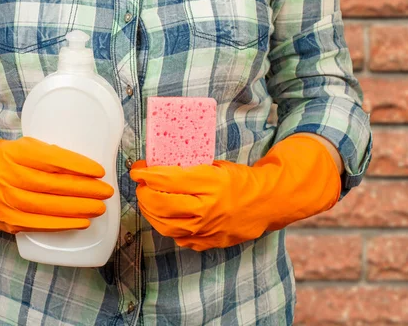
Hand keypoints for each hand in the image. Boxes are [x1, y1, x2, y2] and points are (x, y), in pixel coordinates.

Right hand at [0, 126, 112, 233]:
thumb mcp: (11, 145)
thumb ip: (38, 153)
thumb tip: (74, 163)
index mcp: (12, 152)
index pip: (51, 159)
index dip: (77, 165)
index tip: (98, 170)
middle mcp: (7, 176)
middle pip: (52, 186)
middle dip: (84, 190)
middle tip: (106, 192)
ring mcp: (3, 201)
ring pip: (46, 207)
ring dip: (76, 209)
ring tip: (98, 209)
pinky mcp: (2, 220)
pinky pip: (35, 225)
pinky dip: (59, 225)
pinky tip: (78, 223)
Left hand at [130, 134, 340, 249]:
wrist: (269, 202)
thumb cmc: (242, 180)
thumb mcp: (216, 165)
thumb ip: (189, 169)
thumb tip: (159, 169)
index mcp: (210, 183)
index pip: (168, 179)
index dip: (147, 175)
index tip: (137, 170)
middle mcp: (208, 208)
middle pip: (161, 204)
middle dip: (144, 194)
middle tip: (141, 186)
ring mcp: (207, 228)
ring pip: (165, 225)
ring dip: (150, 212)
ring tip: (148, 201)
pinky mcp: (209, 242)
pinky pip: (178, 237)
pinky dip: (167, 227)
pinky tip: (165, 217)